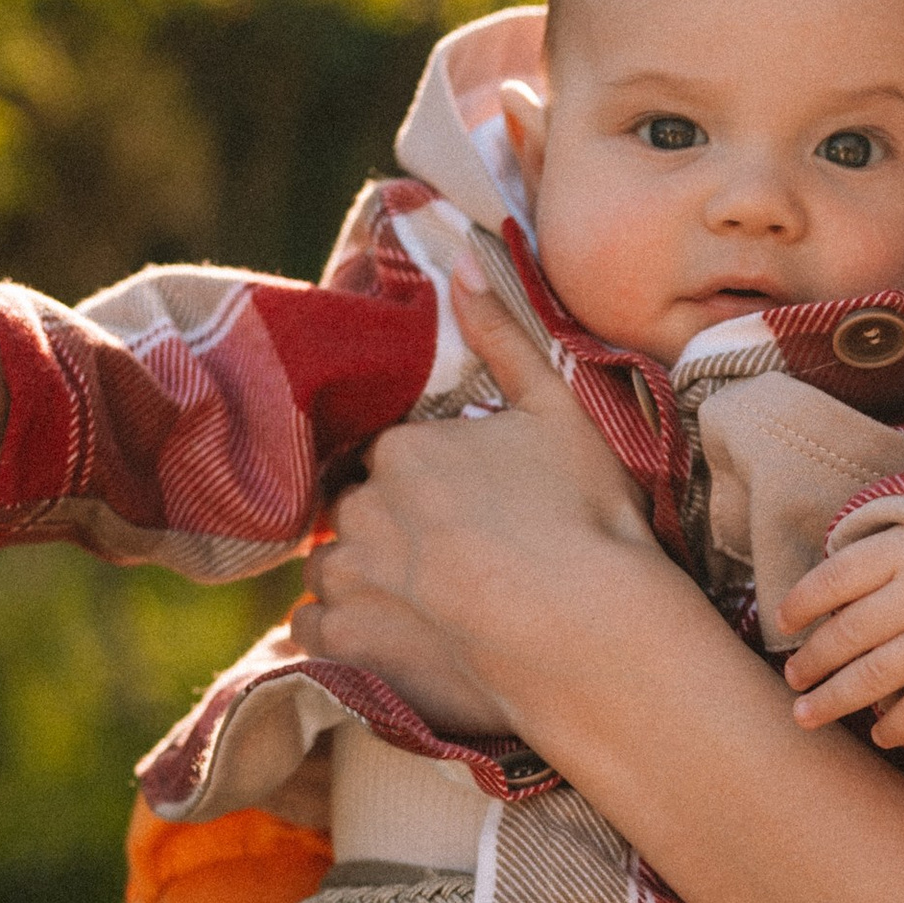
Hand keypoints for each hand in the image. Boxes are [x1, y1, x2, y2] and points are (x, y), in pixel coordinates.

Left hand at [287, 281, 664, 738]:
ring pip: (330, 569)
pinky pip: (312, 631)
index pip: (393, 461)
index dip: (430, 490)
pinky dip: (339, 633)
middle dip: (392, 534)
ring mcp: (347, 577)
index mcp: (402, 447)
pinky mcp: (344, 642)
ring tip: (425, 609)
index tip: (470, 521)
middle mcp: (359, 507)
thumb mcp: (558, 412)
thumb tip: (462, 260)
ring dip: (361, 581)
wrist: (591, 632)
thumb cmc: (585, 519)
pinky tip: (393, 639)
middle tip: (455, 568)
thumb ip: (503, 336)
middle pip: (358, 514)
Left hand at [779, 526, 903, 747]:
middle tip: (794, 677)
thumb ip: (870, 558)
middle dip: (811, 662)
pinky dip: (893, 727)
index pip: (831, 580)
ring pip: (872, 678)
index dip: (799, 605)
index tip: (783, 623)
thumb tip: (810, 605)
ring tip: (805, 715)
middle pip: (845, 634)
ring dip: (832, 701)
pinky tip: (877, 733)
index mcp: (903, 549)